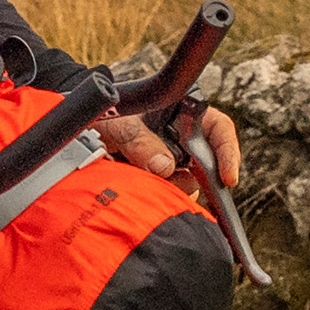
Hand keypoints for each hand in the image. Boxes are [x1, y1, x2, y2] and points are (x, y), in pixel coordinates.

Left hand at [99, 105, 243, 189]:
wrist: (81, 128)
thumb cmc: (103, 113)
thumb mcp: (118, 121)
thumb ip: (138, 139)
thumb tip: (164, 167)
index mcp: (183, 112)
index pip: (218, 129)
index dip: (227, 152)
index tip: (228, 178)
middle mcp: (183, 138)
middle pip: (207, 163)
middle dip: (195, 179)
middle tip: (180, 190)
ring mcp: (172, 161)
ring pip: (187, 183)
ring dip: (170, 188)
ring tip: (141, 178)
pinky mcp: (159, 180)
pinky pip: (169, 194)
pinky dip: (160, 197)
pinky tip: (143, 190)